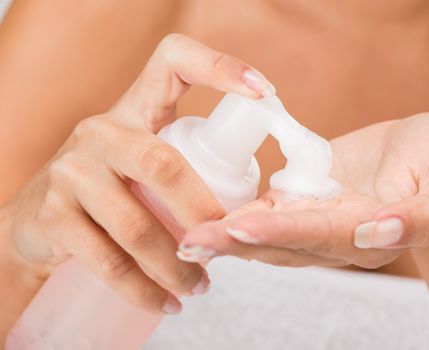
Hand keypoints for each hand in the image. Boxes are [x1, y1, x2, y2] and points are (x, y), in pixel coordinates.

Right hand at [2, 34, 274, 312]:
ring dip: (177, 266)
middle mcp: (101, 131)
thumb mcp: (145, 160)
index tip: (265, 93)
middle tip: (224, 244)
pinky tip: (165, 303)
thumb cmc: (114, 188)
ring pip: (136, 224)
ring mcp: (71, 170)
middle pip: (163, 164)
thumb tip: (256, 207)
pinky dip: (143, 290)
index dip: (219, 66)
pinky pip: (108, 261)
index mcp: (136, 109)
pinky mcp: (52, 215)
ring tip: (199, 287)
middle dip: (203, 214)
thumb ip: (188, 166)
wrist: (39, 219)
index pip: (173, 61)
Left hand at [178, 113, 428, 268]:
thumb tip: (380, 233)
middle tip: (190, 240)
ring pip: (264, 226)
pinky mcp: (303, 194)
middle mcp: (333, 233)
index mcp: (367, 233)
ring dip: (225, 229)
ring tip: (184, 229)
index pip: (318, 236)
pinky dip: (234, 205)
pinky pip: (264, 202)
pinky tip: (201, 202)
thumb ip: (424, 216)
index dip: (280, 231)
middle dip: (235, 241)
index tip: (239, 227)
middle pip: (279, 241)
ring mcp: (314, 215)